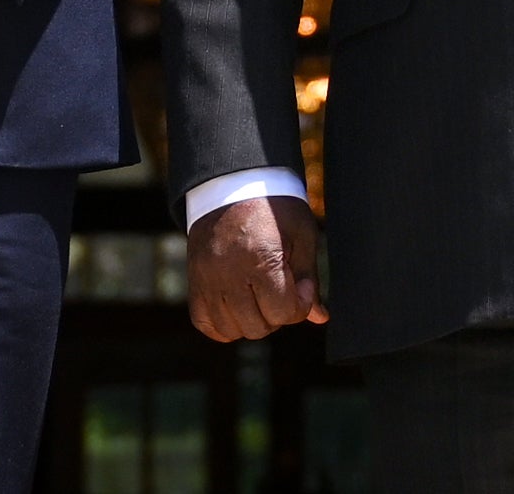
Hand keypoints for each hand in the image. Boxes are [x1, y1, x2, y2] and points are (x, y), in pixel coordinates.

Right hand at [186, 195, 326, 341]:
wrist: (232, 184)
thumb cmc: (273, 206)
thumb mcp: (301, 234)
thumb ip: (308, 278)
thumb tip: (319, 316)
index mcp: (261, 258)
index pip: (283, 312)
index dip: (298, 305)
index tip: (299, 287)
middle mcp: (229, 273)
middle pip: (258, 326)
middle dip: (276, 314)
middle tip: (279, 288)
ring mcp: (207, 280)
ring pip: (232, 330)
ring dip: (251, 320)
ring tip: (259, 296)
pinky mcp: (194, 282)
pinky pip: (205, 323)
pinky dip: (223, 323)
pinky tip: (238, 306)